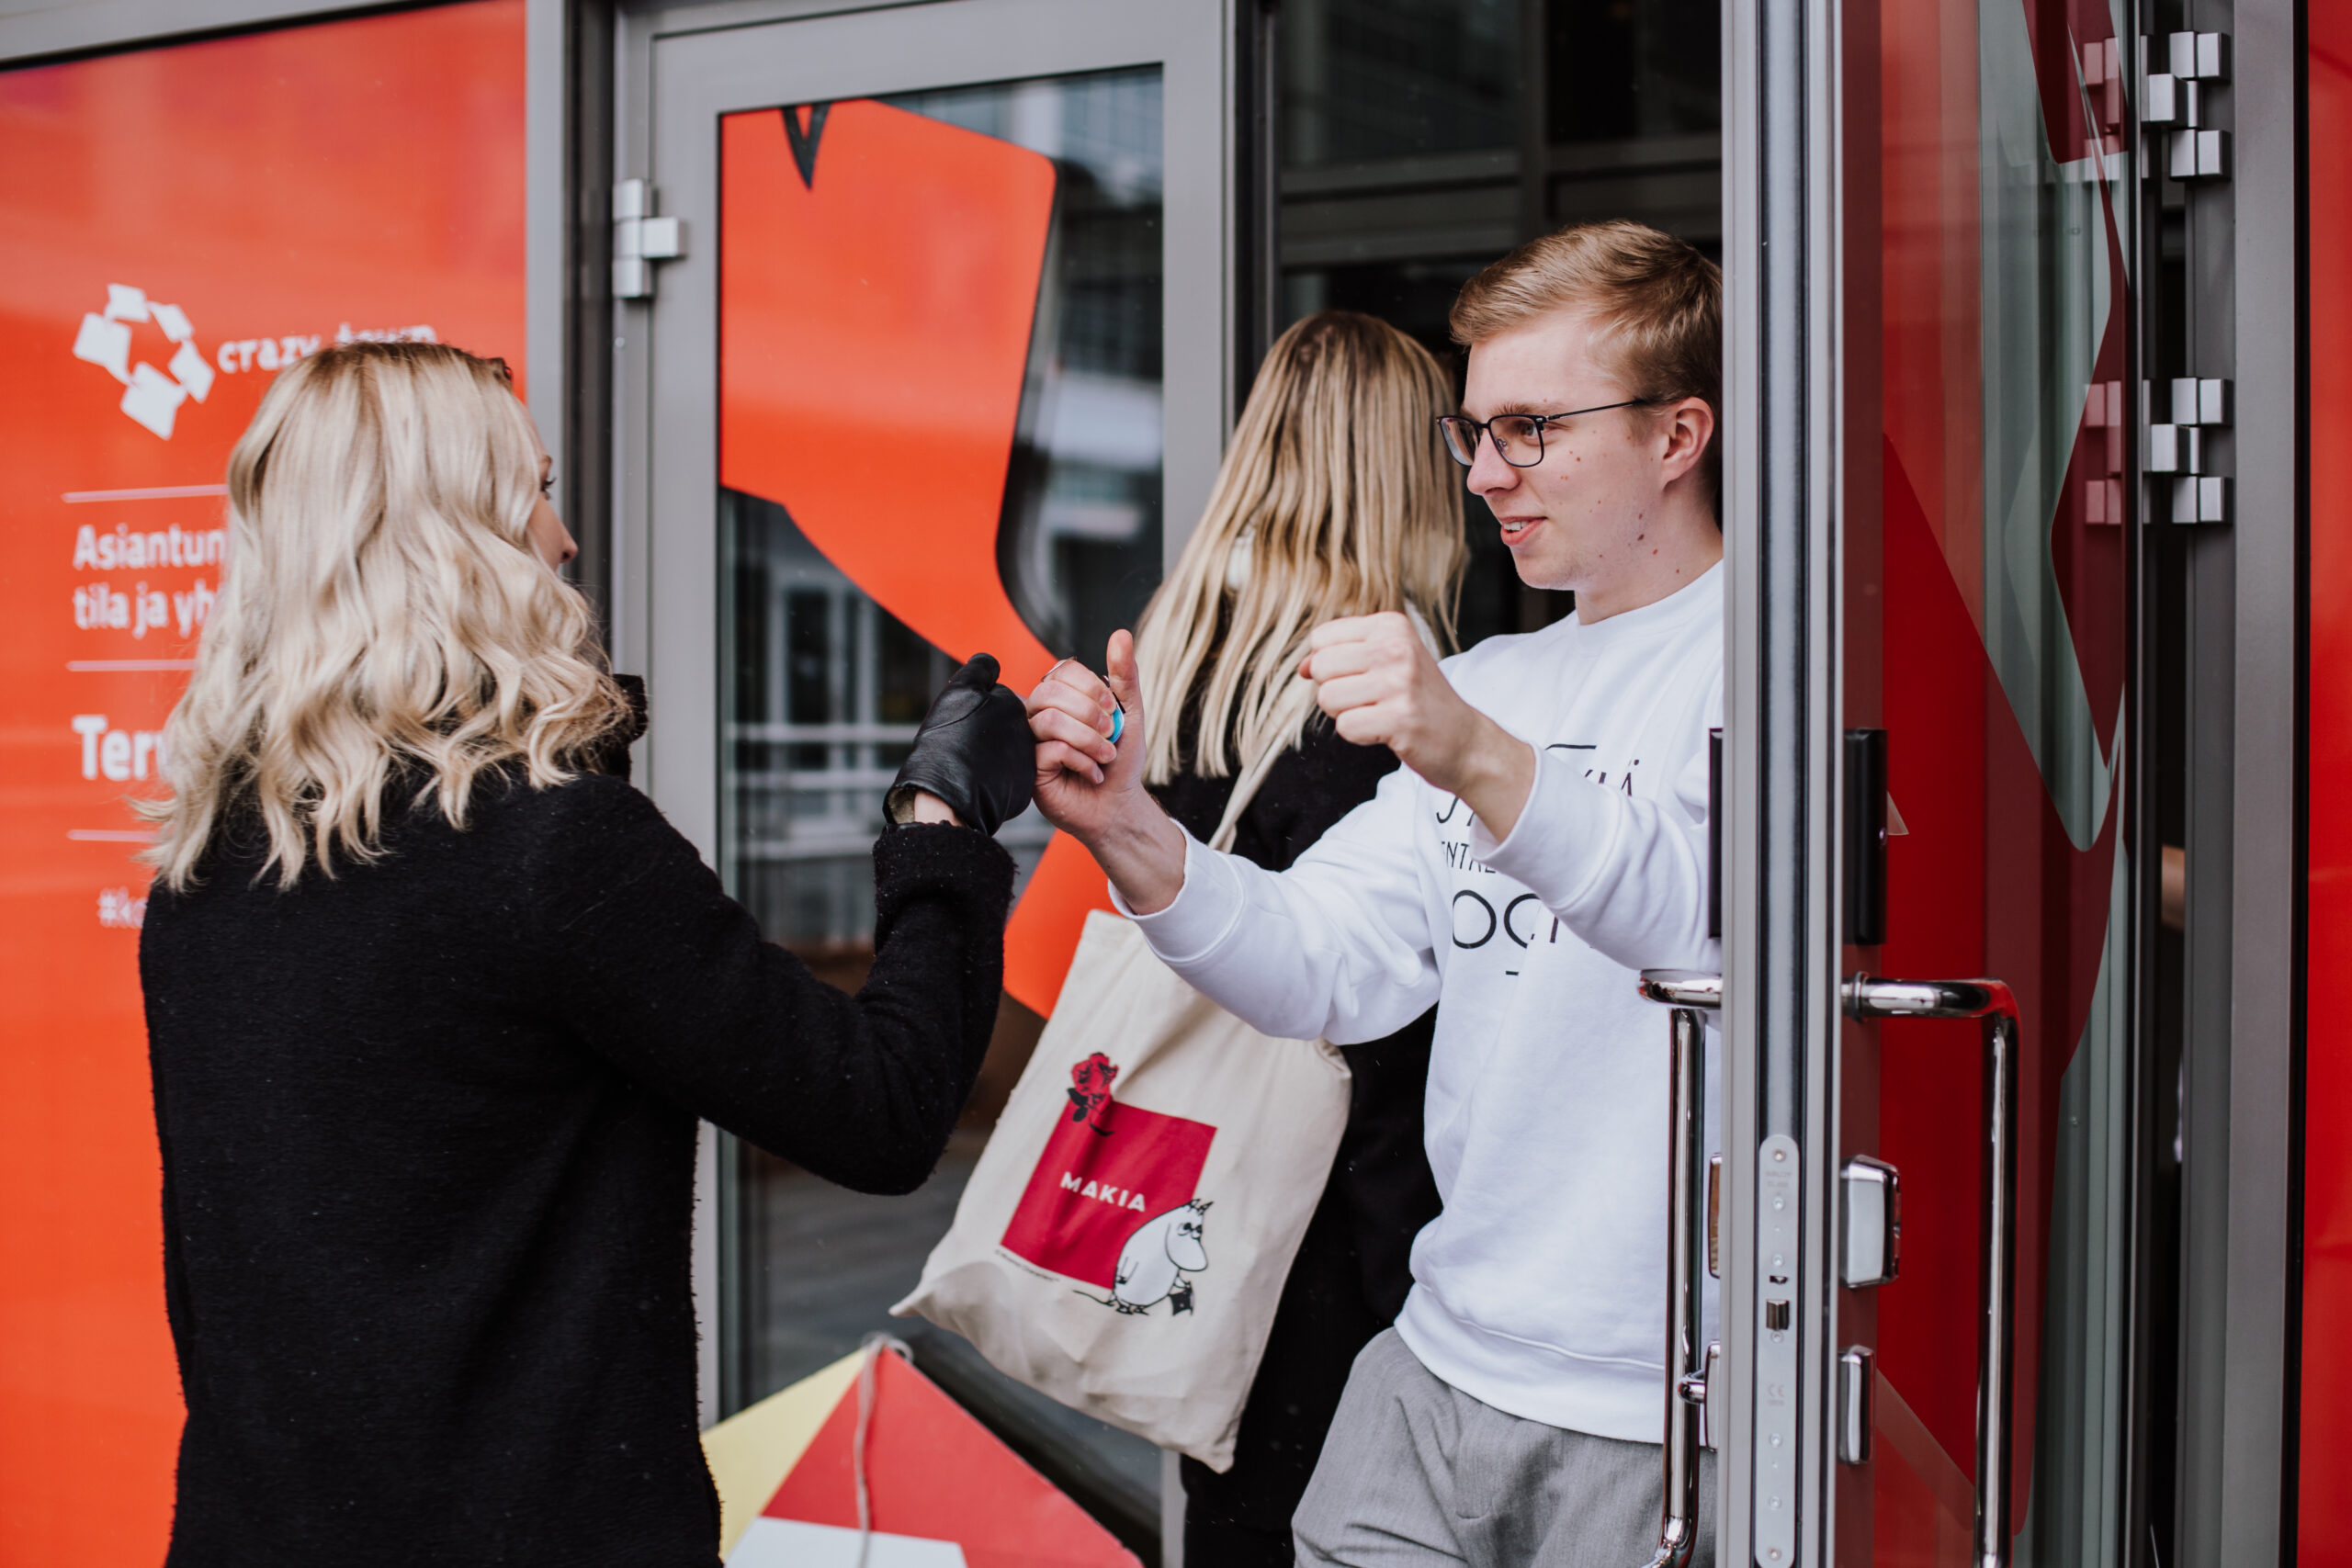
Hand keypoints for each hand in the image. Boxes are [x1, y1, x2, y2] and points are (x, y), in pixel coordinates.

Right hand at [886, 653, 1033, 835]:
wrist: (945, 797)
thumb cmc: (946, 743)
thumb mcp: (958, 693)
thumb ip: (980, 672)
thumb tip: (992, 663)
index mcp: (1010, 705)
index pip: (996, 697)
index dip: (975, 707)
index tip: (962, 720)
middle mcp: (1025, 732)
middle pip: (1003, 724)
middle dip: (987, 730)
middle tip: (963, 743)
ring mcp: (1025, 761)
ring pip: (1004, 750)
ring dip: (990, 753)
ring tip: (967, 763)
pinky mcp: (1022, 787)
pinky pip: (1005, 776)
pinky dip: (992, 777)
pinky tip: (976, 781)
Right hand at [1025, 631, 1186, 911]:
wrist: (1117, 804)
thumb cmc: (1120, 759)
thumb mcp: (1130, 713)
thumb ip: (1125, 675)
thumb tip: (1121, 634)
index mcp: (1061, 696)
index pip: (1062, 669)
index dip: (1090, 686)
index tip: (1114, 709)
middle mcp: (1040, 714)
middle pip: (1050, 692)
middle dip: (1090, 714)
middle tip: (1111, 735)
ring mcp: (1030, 741)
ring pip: (1048, 720)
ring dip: (1088, 740)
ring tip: (1105, 756)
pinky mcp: (1028, 769)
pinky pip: (1049, 750)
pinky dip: (1081, 761)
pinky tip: (1092, 774)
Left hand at [1301, 612, 1536, 839]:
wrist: (1464, 739)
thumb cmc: (1418, 699)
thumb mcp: (1386, 662)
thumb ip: (1341, 657)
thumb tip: (1302, 667)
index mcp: (1391, 626)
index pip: (1321, 638)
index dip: (1331, 665)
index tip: (1363, 677)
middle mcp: (1396, 647)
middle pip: (1320, 667)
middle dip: (1334, 691)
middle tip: (1370, 700)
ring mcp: (1400, 682)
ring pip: (1327, 698)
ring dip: (1346, 714)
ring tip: (1378, 714)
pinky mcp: (1400, 718)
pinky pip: (1345, 727)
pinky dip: (1359, 735)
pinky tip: (1385, 731)